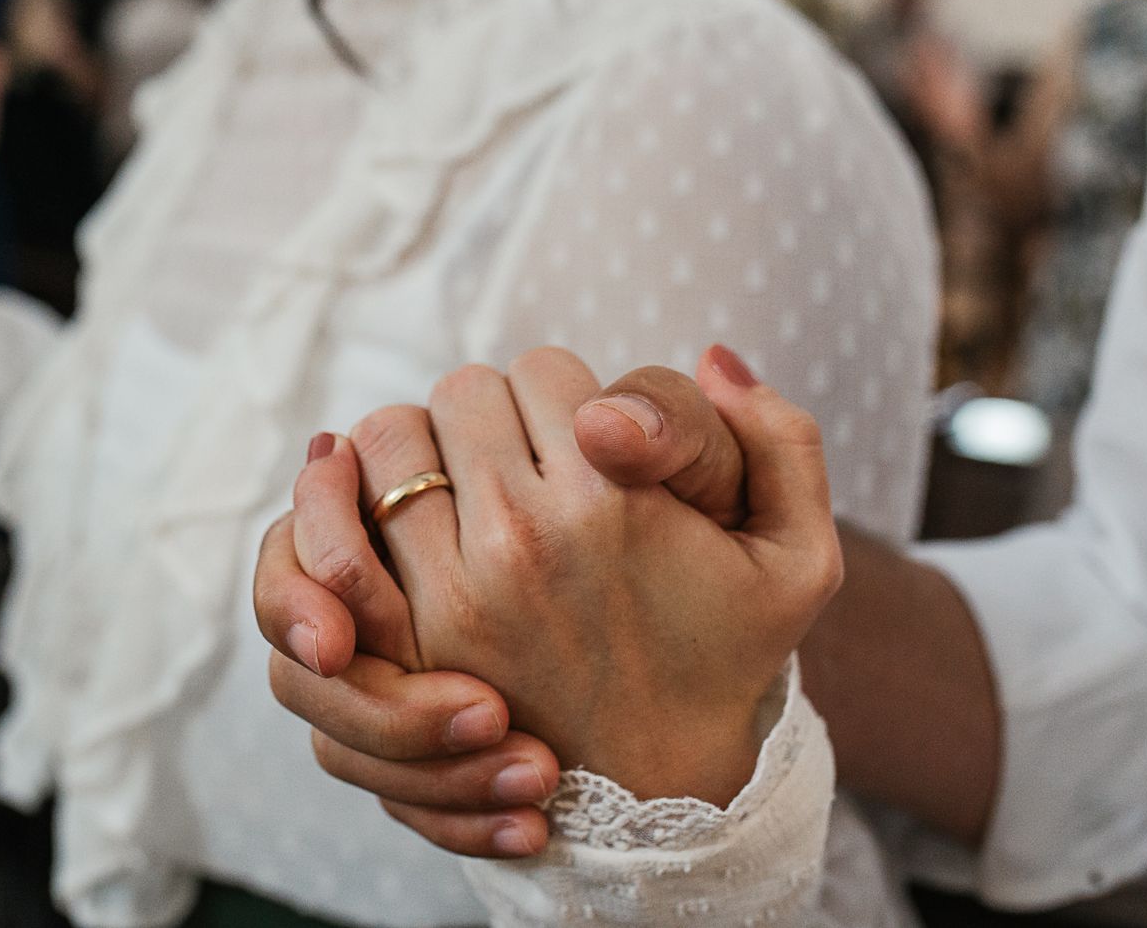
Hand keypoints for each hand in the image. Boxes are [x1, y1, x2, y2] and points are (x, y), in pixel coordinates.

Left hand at [258, 347, 841, 855]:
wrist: (659, 792)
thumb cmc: (726, 660)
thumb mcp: (799, 562)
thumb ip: (781, 441)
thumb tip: (713, 354)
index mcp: (615, 502)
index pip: (545, 371)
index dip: (563, 397)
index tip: (582, 439)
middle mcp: (527, 538)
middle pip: (462, 395)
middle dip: (490, 417)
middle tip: (519, 458)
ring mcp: (456, 588)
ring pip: (391, 440)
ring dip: (422, 450)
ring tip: (461, 483)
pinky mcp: (407, 633)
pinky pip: (346, 514)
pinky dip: (359, 499)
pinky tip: (395, 511)